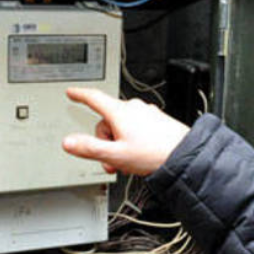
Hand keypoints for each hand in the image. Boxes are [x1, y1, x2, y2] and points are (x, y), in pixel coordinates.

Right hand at [63, 87, 189, 175]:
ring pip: (122, 126)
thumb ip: (90, 148)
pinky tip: (140, 154)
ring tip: (129, 161)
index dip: (80, 95)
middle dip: (106, 141)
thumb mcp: (116, 155)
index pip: (94, 98)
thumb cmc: (154, 154)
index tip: (72, 92)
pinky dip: (133, 141)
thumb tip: (69, 143)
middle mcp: (133, 109)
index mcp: (120, 113)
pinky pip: (137, 128)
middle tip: (112, 160)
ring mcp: (147, 114)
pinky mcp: (157, 121)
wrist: (184, 155)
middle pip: (107, 120)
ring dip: (119, 144)